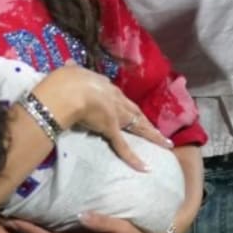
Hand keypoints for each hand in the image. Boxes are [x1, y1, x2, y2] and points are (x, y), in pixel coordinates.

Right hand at [36, 64, 171, 171]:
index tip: (125, 105)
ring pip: (139, 125)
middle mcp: (115, 99)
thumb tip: (70, 65)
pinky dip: (134, 158)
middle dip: (145, 119)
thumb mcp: (69, 71)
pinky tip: (145, 168)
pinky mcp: (114, 131)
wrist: (69, 94)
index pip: (117, 94)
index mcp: (104, 84)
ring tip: (165, 143)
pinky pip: (124, 147)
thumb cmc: (67, 81)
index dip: (122, 101)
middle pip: (134, 110)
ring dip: (152, 134)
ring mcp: (117, 115)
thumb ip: (71, 70)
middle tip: (155, 128)